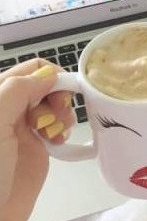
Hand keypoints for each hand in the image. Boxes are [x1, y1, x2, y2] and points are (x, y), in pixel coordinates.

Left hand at [0, 60, 75, 220]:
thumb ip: (18, 91)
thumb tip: (50, 74)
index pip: (27, 71)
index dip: (50, 76)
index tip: (62, 94)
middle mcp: (8, 110)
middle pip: (44, 87)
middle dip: (58, 96)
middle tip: (57, 116)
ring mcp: (22, 130)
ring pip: (53, 107)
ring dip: (63, 113)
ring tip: (58, 131)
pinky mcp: (36, 149)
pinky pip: (55, 129)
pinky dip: (64, 130)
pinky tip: (60, 140)